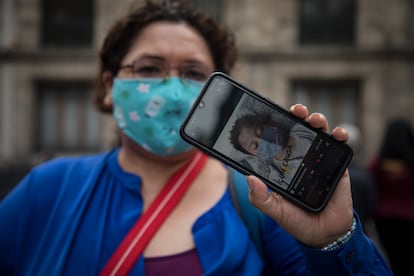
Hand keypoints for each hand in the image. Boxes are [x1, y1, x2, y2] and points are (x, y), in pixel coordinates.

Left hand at [246, 104, 353, 247]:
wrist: (326, 234)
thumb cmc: (296, 221)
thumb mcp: (275, 210)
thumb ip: (260, 198)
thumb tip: (249, 179)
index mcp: (284, 165)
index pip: (279, 140)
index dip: (277, 126)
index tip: (273, 115)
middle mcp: (301, 159)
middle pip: (300, 131)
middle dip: (299, 116)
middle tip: (297, 111)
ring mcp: (319, 160)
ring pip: (319, 133)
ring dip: (318, 121)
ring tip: (315, 120)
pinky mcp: (337, 165)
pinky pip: (340, 147)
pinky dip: (341, 136)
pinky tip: (338, 134)